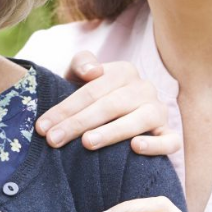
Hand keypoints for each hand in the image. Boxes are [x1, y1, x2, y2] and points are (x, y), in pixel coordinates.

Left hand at [35, 51, 179, 154]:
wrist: (113, 115)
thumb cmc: (91, 96)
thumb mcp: (78, 75)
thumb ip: (81, 63)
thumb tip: (92, 71)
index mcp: (123, 71)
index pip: (91, 90)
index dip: (65, 108)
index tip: (42, 127)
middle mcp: (144, 88)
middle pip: (109, 105)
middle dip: (78, 123)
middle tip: (54, 140)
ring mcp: (159, 111)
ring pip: (139, 121)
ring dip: (112, 132)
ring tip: (87, 142)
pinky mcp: (169, 134)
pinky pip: (169, 141)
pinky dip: (155, 145)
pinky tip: (135, 147)